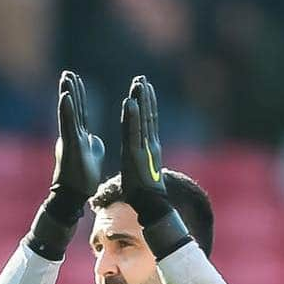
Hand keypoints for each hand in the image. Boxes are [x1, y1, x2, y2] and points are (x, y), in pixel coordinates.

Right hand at [49, 69, 104, 217]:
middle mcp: (73, 136)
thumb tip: (94, 139)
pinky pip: (69, 126)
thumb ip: (93, 145)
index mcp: (80, 137)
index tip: (76, 79)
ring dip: (68, 95)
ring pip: (69, 113)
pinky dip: (67, 111)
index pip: (80, 112)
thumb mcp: (92, 157)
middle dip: (71, 90)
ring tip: (66, 78)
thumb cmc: (82, 179)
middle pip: (74, 108)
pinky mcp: (71, 146)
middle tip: (68, 72)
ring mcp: (71, 140)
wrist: (73, 196)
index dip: (79, 96)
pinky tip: (65, 97)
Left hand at [120, 75, 170, 224]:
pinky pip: (134, 131)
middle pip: (148, 116)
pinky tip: (131, 102)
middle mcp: (150, 145)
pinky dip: (133, 116)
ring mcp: (144, 148)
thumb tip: (139, 160)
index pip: (149, 122)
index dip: (148, 104)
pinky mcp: (136, 153)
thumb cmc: (145, 193)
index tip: (146, 88)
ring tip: (138, 83)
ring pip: (143, 120)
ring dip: (141, 100)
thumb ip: (142, 162)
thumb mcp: (142, 172)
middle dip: (145, 96)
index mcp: (150, 148)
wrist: (152, 205)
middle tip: (142, 78)